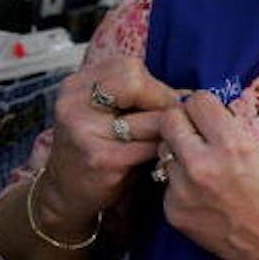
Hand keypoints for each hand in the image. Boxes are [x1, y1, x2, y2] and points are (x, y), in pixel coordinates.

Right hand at [39, 58, 180, 233]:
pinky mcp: (102, 159)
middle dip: (162, 102)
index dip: (155, 85)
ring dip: (168, 130)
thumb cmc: (99, 147)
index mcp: (77, 86)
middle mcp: (74, 104)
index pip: (129, 67)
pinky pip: (152, 146)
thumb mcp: (107, 112)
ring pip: (151, 118)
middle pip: (137, 84)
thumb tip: (191, 95)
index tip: (163, 102)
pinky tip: (160, 157)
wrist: (67, 192)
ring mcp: (85, 132)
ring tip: (166, 140)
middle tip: (171, 121)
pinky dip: (163, 150)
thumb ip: (141, 95)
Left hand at [159, 92, 258, 259]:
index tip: (208, 114)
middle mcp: (202, 164)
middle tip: (196, 133)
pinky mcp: (173, 212)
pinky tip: (204, 196)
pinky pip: (168, 184)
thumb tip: (203, 112)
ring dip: (180, 155)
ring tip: (205, 169)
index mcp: (232, 144)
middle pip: (169, 121)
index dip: (204, 106)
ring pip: (165, 153)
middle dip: (183, 122)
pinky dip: (182, 184)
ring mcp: (183, 191)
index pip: (197, 101)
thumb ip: (229, 130)